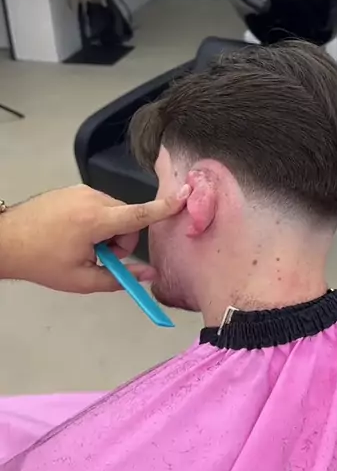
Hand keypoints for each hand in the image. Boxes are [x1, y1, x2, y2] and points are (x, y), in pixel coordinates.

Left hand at [0, 185, 189, 292]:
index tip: (185, 195)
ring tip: (82, 246)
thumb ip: (120, 278)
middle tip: (100, 257)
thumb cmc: (41, 261)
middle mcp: (91, 198)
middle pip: (127, 217)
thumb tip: (149, 275)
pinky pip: (98, 205)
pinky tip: (73, 234)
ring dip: (107, 231)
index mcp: (95, 220)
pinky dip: (95, 221)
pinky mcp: (73, 190)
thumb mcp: (82, 280)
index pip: (139, 214)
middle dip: (121, 240)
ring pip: (114, 212)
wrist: (6, 241)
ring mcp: (81, 191)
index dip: (165, 207)